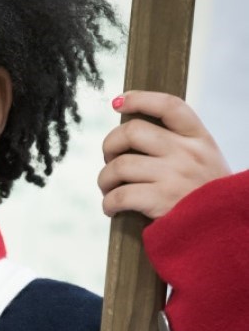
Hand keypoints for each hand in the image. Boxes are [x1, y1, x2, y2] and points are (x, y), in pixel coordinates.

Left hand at [98, 90, 229, 218]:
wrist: (226, 231)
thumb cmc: (208, 196)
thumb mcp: (206, 160)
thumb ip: (179, 144)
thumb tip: (130, 132)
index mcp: (200, 139)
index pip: (169, 106)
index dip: (140, 99)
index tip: (118, 102)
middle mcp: (187, 153)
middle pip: (132, 131)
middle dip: (110, 145)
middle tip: (110, 161)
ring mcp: (175, 176)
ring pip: (119, 165)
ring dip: (104, 179)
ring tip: (108, 189)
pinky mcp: (163, 201)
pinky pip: (120, 195)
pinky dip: (108, 202)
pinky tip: (111, 208)